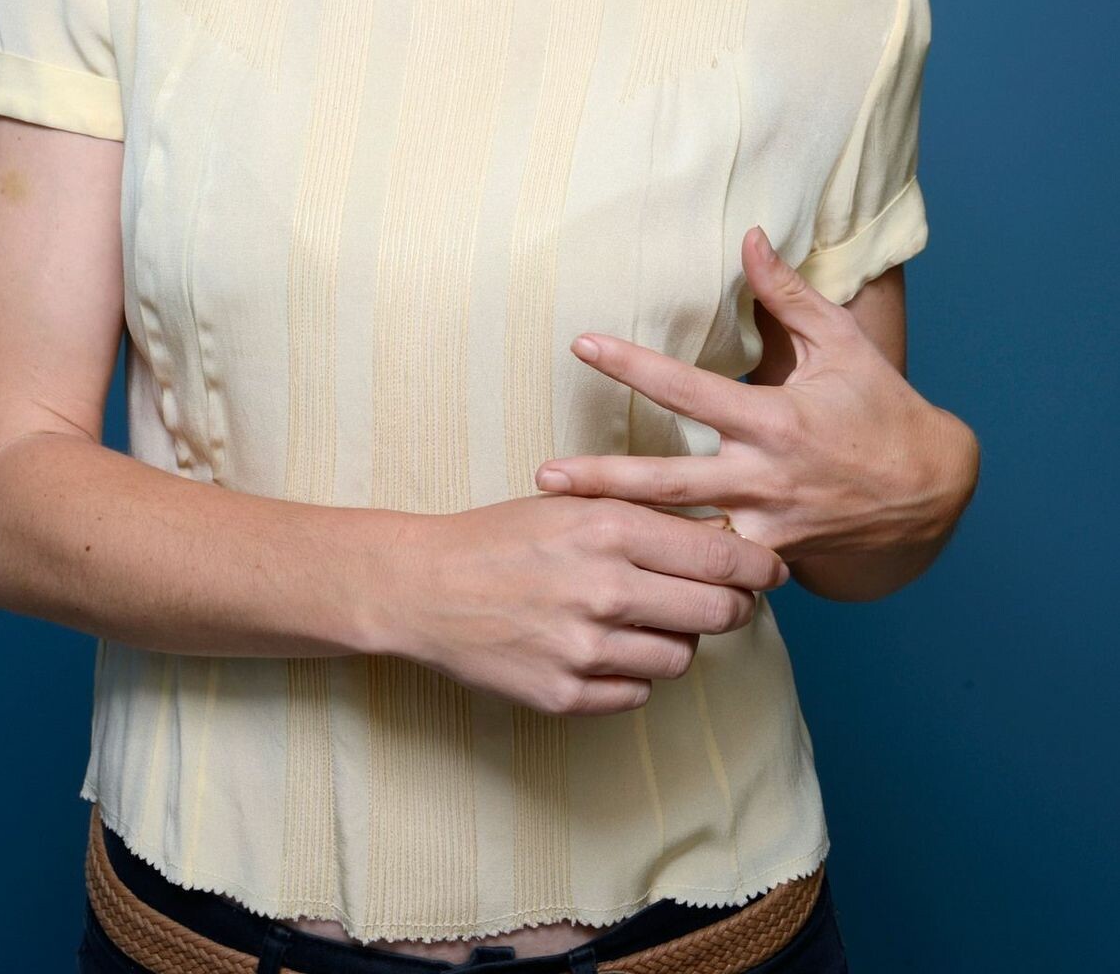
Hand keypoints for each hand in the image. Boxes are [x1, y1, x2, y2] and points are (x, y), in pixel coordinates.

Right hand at [383, 491, 790, 717]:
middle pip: (717, 612)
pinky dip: (633, 674)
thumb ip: (647, 518)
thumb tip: (725, 535)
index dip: (760, 566)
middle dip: (732, 606)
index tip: (772, 569)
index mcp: (612, 529)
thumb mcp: (577, 503)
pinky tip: (604, 647)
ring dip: (677, 640)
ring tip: (644, 619)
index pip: (722, 555)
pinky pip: (638, 694)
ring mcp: (586, 649)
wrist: (427, 585)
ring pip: (681, 658)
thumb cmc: (505, 535)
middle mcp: (606, 590)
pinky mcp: (566, 695)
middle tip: (724, 599)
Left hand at [532, 226, 966, 562]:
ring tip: (561, 535)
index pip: (687, 389)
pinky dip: (671, 575)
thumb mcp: (842, 343)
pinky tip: (622, 578)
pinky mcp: (772, 561)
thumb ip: (787, 293)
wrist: (931, 493)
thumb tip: (750, 236)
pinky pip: (712, 572)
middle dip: (603, 479)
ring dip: (624, 536)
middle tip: (544, 477)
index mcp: (774, 420)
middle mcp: (764, 478)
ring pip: (682, 539)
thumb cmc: (880, 408)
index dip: (632, 365)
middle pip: (667, 482)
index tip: (583, 344)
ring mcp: (767, 527)